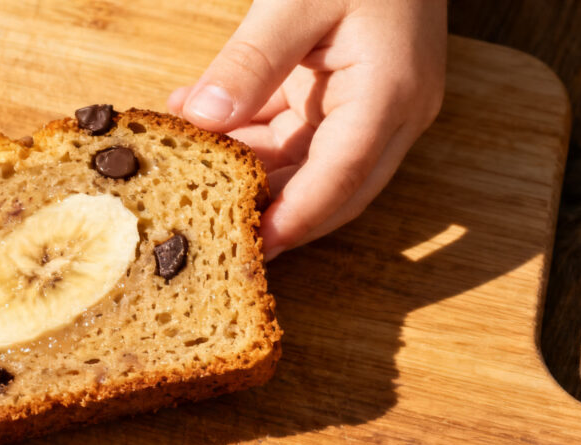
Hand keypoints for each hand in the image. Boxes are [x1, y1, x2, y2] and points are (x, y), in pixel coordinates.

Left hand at [168, 0, 445, 258]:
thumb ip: (250, 61)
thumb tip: (202, 118)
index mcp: (389, 95)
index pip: (341, 178)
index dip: (296, 219)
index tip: (254, 247)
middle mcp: (390, 111)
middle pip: (332, 187)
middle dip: (274, 210)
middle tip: (214, 232)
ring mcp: (372, 102)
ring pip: (307, 161)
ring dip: (250, 166)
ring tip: (189, 163)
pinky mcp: (346, 89)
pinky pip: (295, 126)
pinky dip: (250, 129)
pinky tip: (200, 118)